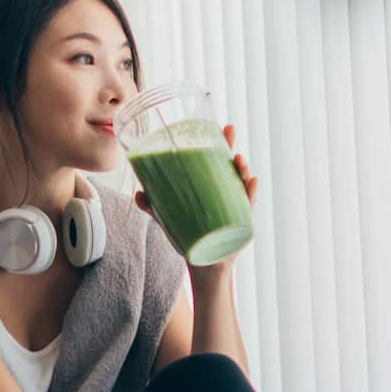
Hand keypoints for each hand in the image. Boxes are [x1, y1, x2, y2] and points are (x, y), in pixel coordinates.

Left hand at [134, 124, 257, 284]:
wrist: (204, 266)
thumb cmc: (189, 238)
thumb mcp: (169, 220)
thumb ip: (154, 207)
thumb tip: (138, 194)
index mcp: (212, 189)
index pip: (217, 161)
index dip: (220, 143)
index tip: (220, 126)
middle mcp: (227, 195)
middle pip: (231, 167)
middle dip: (232, 148)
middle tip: (229, 131)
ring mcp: (237, 208)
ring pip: (243, 184)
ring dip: (243, 169)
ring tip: (239, 160)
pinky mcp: (242, 224)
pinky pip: (249, 206)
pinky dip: (252, 193)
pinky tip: (252, 182)